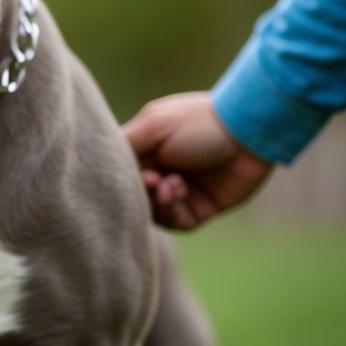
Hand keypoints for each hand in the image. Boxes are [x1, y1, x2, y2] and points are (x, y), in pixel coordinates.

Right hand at [123, 92, 272, 229]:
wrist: (249, 132)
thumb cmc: (199, 122)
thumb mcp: (154, 125)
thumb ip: (124, 144)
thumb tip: (97, 162)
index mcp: (147, 150)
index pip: (120, 174)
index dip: (119, 179)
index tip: (129, 173)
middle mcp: (160, 172)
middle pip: (135, 197)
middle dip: (140, 192)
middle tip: (152, 179)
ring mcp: (180, 192)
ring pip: (154, 213)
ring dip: (158, 201)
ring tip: (170, 184)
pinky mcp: (201, 209)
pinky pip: (177, 222)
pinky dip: (174, 210)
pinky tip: (181, 188)